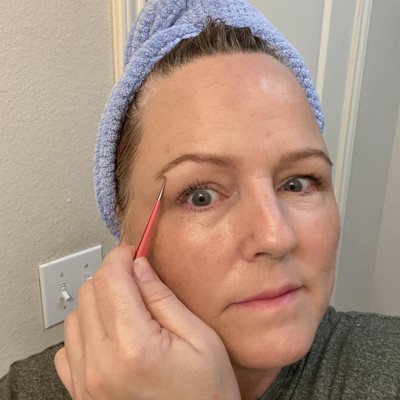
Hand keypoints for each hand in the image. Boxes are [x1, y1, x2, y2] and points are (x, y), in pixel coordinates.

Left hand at [54, 246, 239, 399]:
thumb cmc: (206, 395)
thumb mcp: (200, 339)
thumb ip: (164, 299)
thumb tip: (139, 268)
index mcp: (133, 347)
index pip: (110, 279)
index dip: (121, 257)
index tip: (132, 253)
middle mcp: (100, 366)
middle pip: (88, 293)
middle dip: (111, 276)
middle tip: (135, 278)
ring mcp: (86, 384)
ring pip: (74, 317)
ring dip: (98, 303)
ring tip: (126, 309)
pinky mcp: (82, 395)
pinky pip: (67, 348)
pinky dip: (85, 332)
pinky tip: (110, 335)